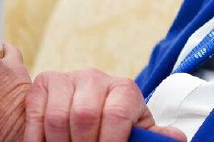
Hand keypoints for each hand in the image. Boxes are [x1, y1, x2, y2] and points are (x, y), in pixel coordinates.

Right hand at [25, 69, 185, 141]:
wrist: (86, 109)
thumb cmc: (115, 125)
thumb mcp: (135, 129)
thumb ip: (152, 135)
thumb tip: (177, 139)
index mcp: (124, 90)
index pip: (116, 114)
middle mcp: (96, 78)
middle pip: (84, 116)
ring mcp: (69, 77)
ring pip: (57, 117)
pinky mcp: (44, 82)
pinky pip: (36, 113)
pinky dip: (37, 138)